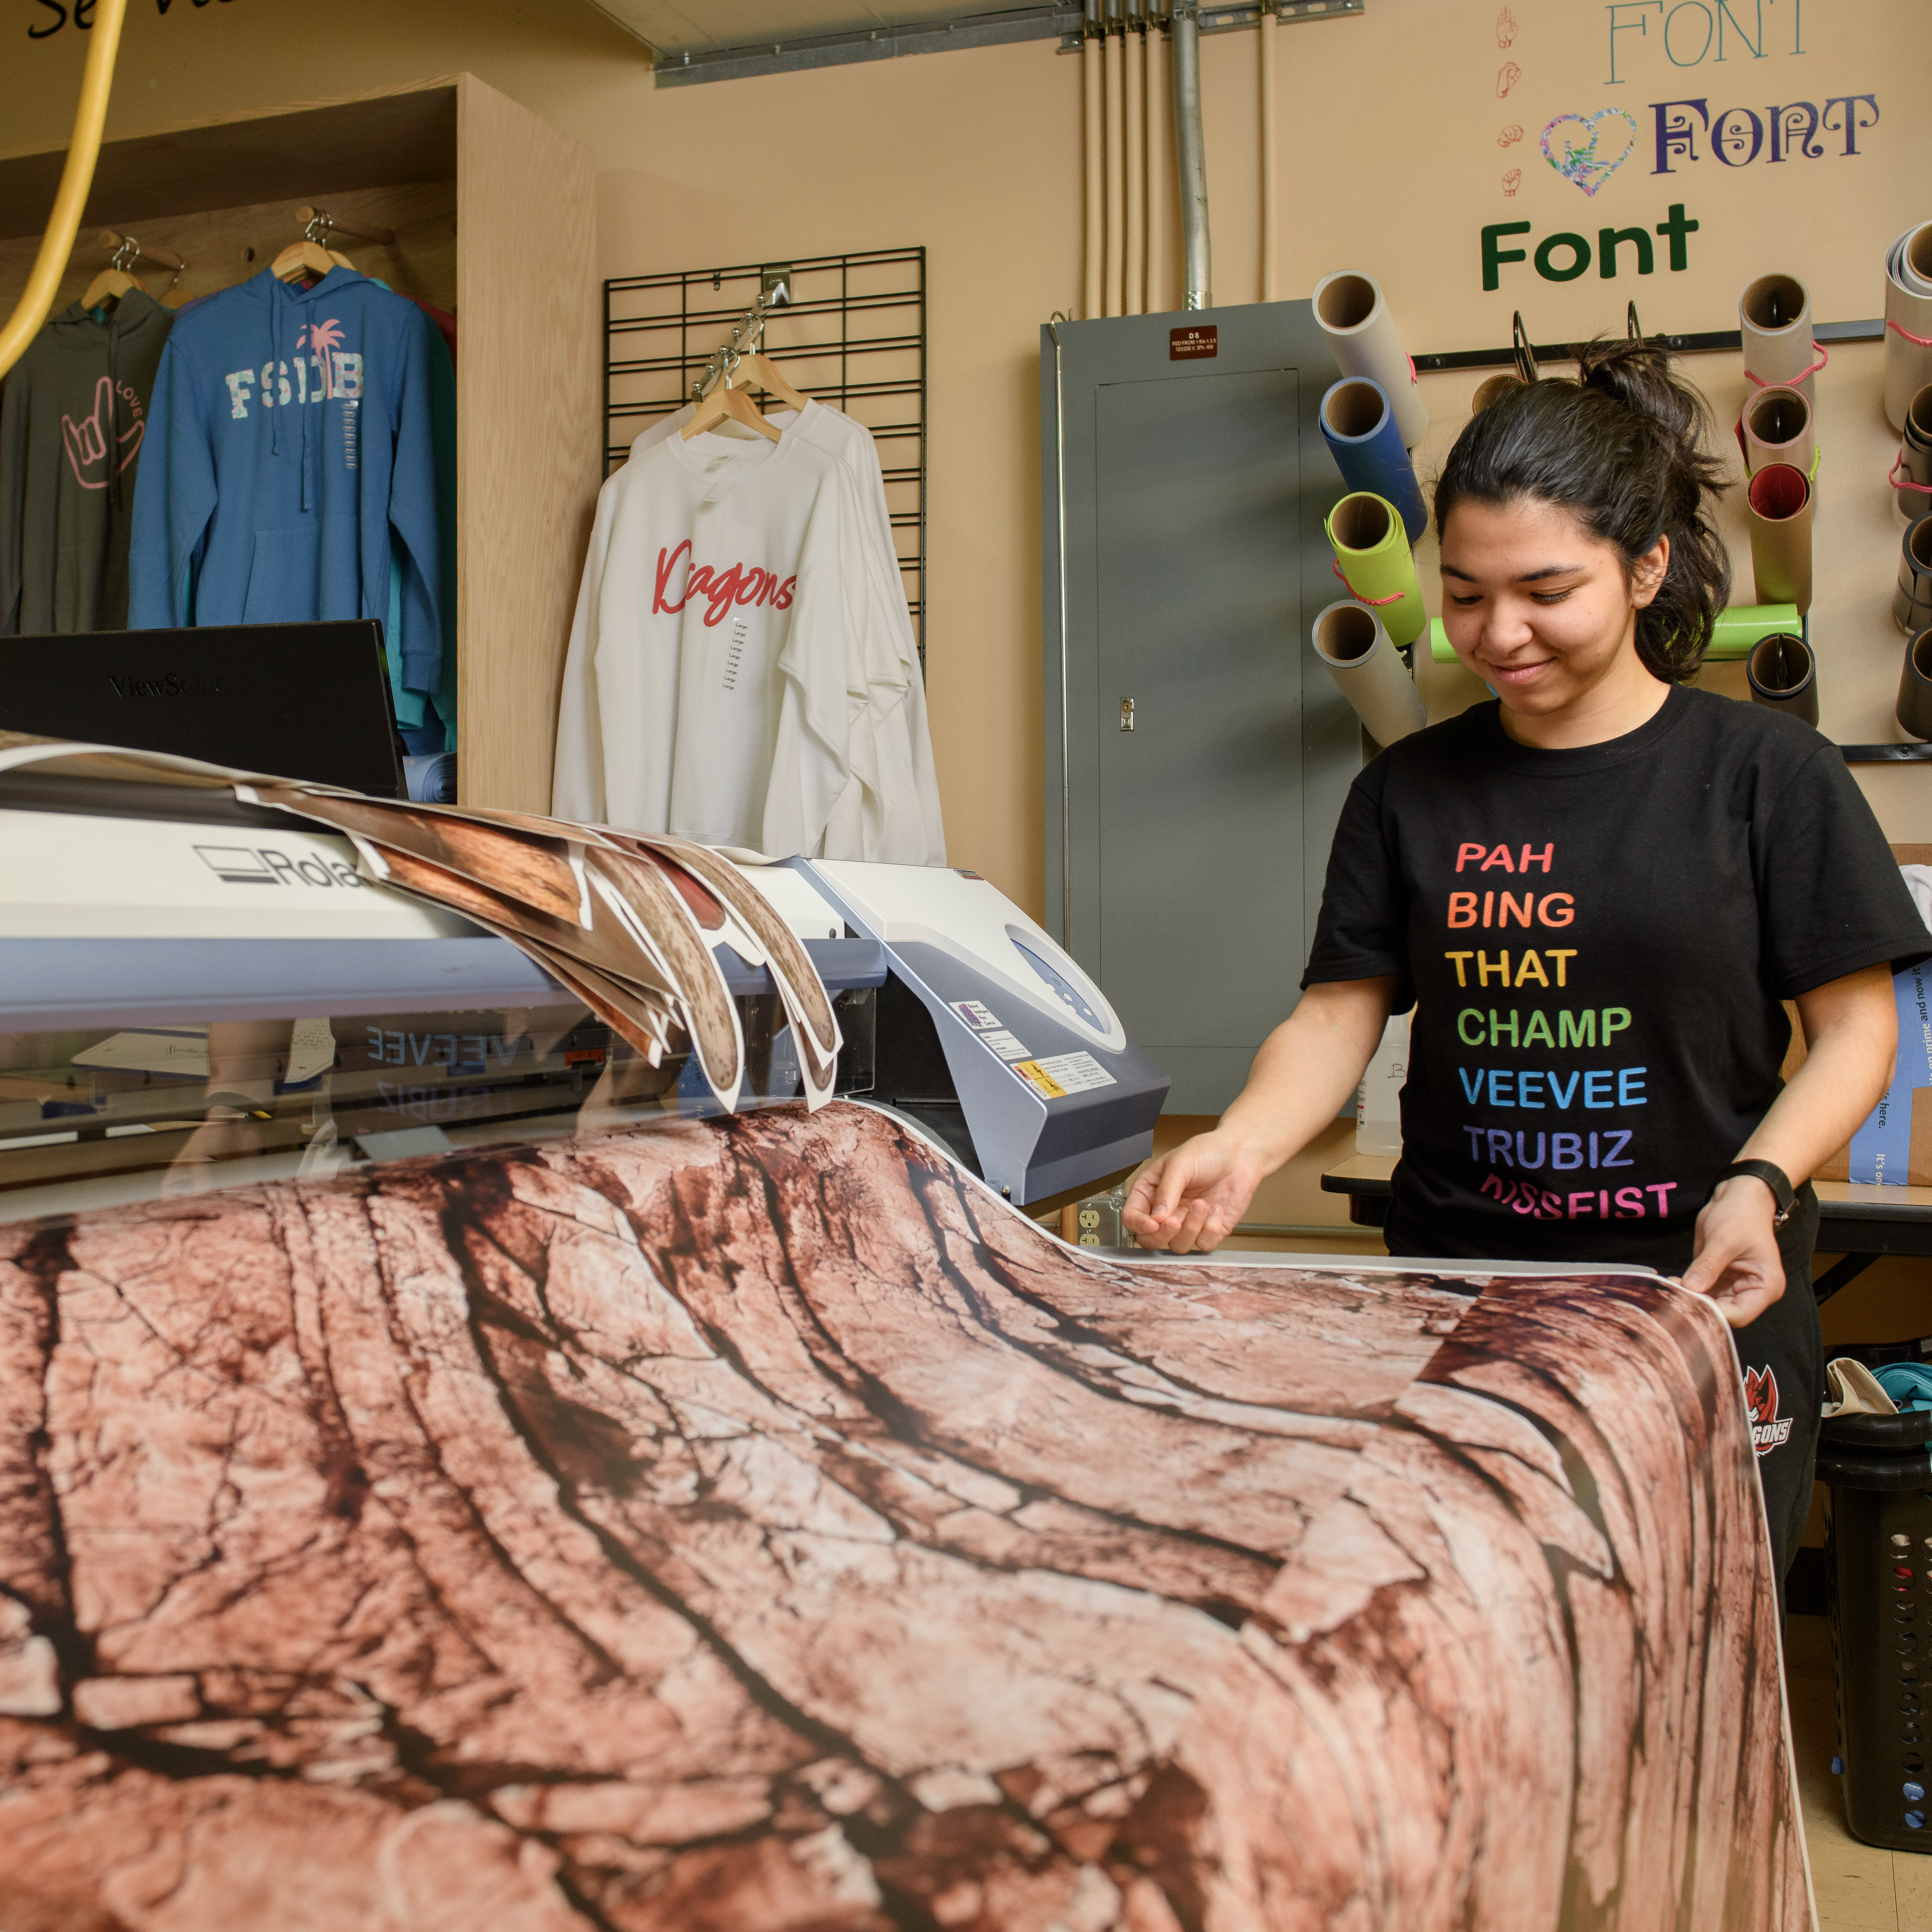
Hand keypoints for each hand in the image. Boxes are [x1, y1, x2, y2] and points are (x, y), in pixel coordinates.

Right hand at [1121, 1132, 1265, 1253]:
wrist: (1240, 1154)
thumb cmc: (1208, 1151)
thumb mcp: (1181, 1163)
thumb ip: (1167, 1190)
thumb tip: (1157, 1217)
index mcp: (1150, 1191)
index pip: (1132, 1217)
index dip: (1139, 1224)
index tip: (1153, 1223)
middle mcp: (1166, 1211)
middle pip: (1151, 1240)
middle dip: (1163, 1235)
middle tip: (1175, 1221)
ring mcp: (1187, 1223)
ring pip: (1178, 1246)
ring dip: (1191, 1228)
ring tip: (1202, 1204)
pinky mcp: (1210, 1230)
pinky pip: (1204, 1244)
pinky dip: (1211, 1229)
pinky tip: (1216, 1208)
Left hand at [1679, 1176, 1786, 1327]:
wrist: (1739, 1198)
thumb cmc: (1740, 1216)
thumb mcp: (1723, 1240)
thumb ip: (1707, 1266)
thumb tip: (1689, 1289)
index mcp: (1766, 1287)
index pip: (1740, 1314)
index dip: (1714, 1314)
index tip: (1688, 1304)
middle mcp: (1751, 1292)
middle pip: (1724, 1314)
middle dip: (1699, 1308)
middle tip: (1672, 1298)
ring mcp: (1734, 1287)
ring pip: (1711, 1306)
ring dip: (1690, 1301)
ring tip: (1668, 1291)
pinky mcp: (1718, 1279)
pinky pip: (1702, 1293)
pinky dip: (1688, 1291)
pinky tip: (1671, 1284)